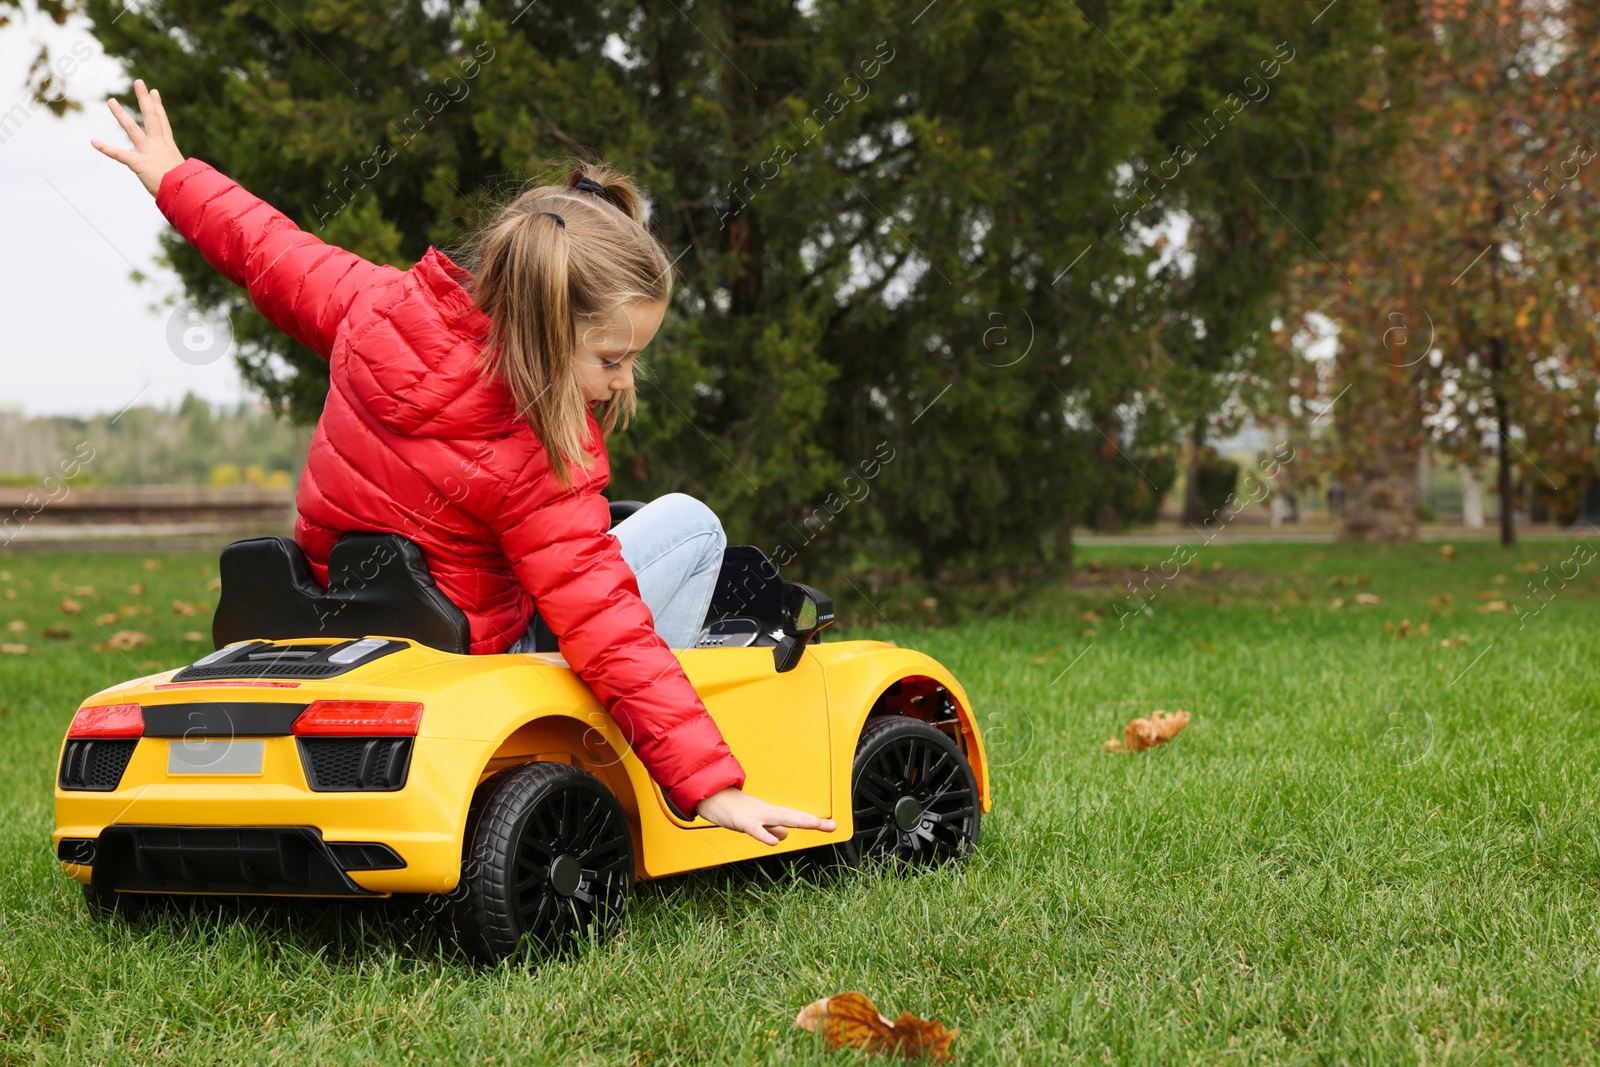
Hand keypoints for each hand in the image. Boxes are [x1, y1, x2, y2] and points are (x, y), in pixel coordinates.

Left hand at [91, 78, 184, 196]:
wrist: (187, 194)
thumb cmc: (188, 188)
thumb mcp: (185, 175)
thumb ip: (180, 171)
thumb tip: (190, 177)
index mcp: (169, 147)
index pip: (163, 123)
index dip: (158, 106)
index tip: (154, 92)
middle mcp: (159, 145)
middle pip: (152, 117)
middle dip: (145, 99)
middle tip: (139, 82)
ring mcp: (149, 153)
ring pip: (133, 129)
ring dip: (121, 115)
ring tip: (112, 101)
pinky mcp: (139, 164)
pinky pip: (120, 155)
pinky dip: (106, 148)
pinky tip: (94, 141)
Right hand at [693, 786, 836, 845]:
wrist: (710, 796)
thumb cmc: (731, 808)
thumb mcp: (754, 822)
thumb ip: (770, 828)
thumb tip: (784, 835)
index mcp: (770, 813)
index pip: (796, 817)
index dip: (813, 821)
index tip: (832, 826)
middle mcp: (766, 812)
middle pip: (793, 816)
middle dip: (813, 821)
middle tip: (833, 826)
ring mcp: (755, 815)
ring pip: (779, 818)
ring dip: (797, 820)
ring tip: (814, 824)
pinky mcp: (741, 820)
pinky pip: (754, 829)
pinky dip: (764, 835)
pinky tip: (774, 842)